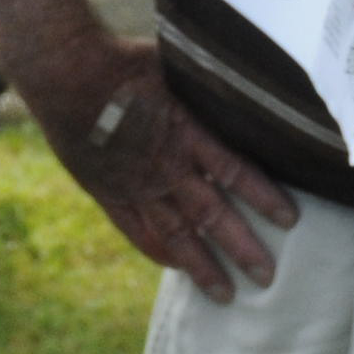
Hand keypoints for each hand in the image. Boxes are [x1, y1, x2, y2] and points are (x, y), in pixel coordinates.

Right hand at [34, 37, 297, 300]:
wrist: (63, 72)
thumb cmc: (121, 59)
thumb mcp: (176, 63)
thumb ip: (208, 84)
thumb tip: (248, 76)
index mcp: (185, 131)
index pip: (235, 172)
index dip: (264, 197)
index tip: (289, 220)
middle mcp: (164, 166)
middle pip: (211, 214)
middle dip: (241, 247)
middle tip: (267, 277)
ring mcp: (134, 184)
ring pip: (175, 233)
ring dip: (203, 264)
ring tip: (226, 294)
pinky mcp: (108, 192)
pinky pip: (137, 231)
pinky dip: (158, 251)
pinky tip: (175, 267)